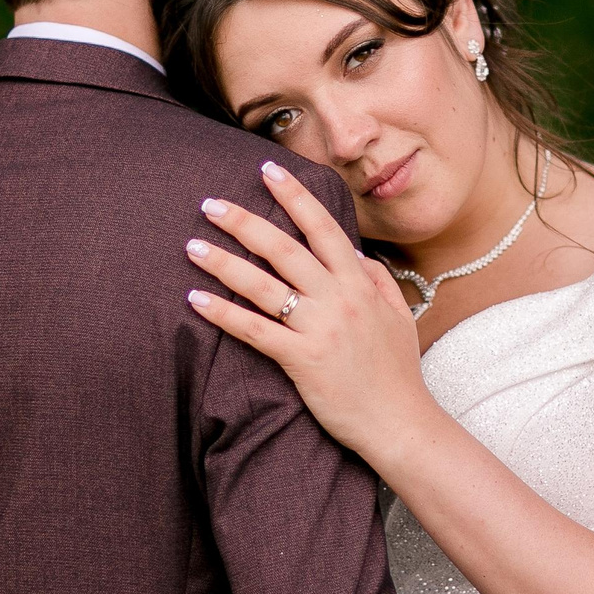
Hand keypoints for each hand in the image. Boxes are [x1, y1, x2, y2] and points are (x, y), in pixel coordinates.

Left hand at [184, 161, 437, 459]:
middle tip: (210, 203)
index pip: (324, 228)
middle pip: (285, 249)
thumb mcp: (399, 317)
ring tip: (192, 246)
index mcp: (361, 284)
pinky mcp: (302, 360)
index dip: (295, 196)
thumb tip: (356, 254)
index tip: (268, 171)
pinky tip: (197, 300)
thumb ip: (378, 280)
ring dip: (224, 263)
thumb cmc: (398, 374)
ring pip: (264, 286)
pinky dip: (224, 314)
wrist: (401, 423)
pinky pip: (255, 331)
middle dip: (245, 221)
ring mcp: (320, 329)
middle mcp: (340, 299)